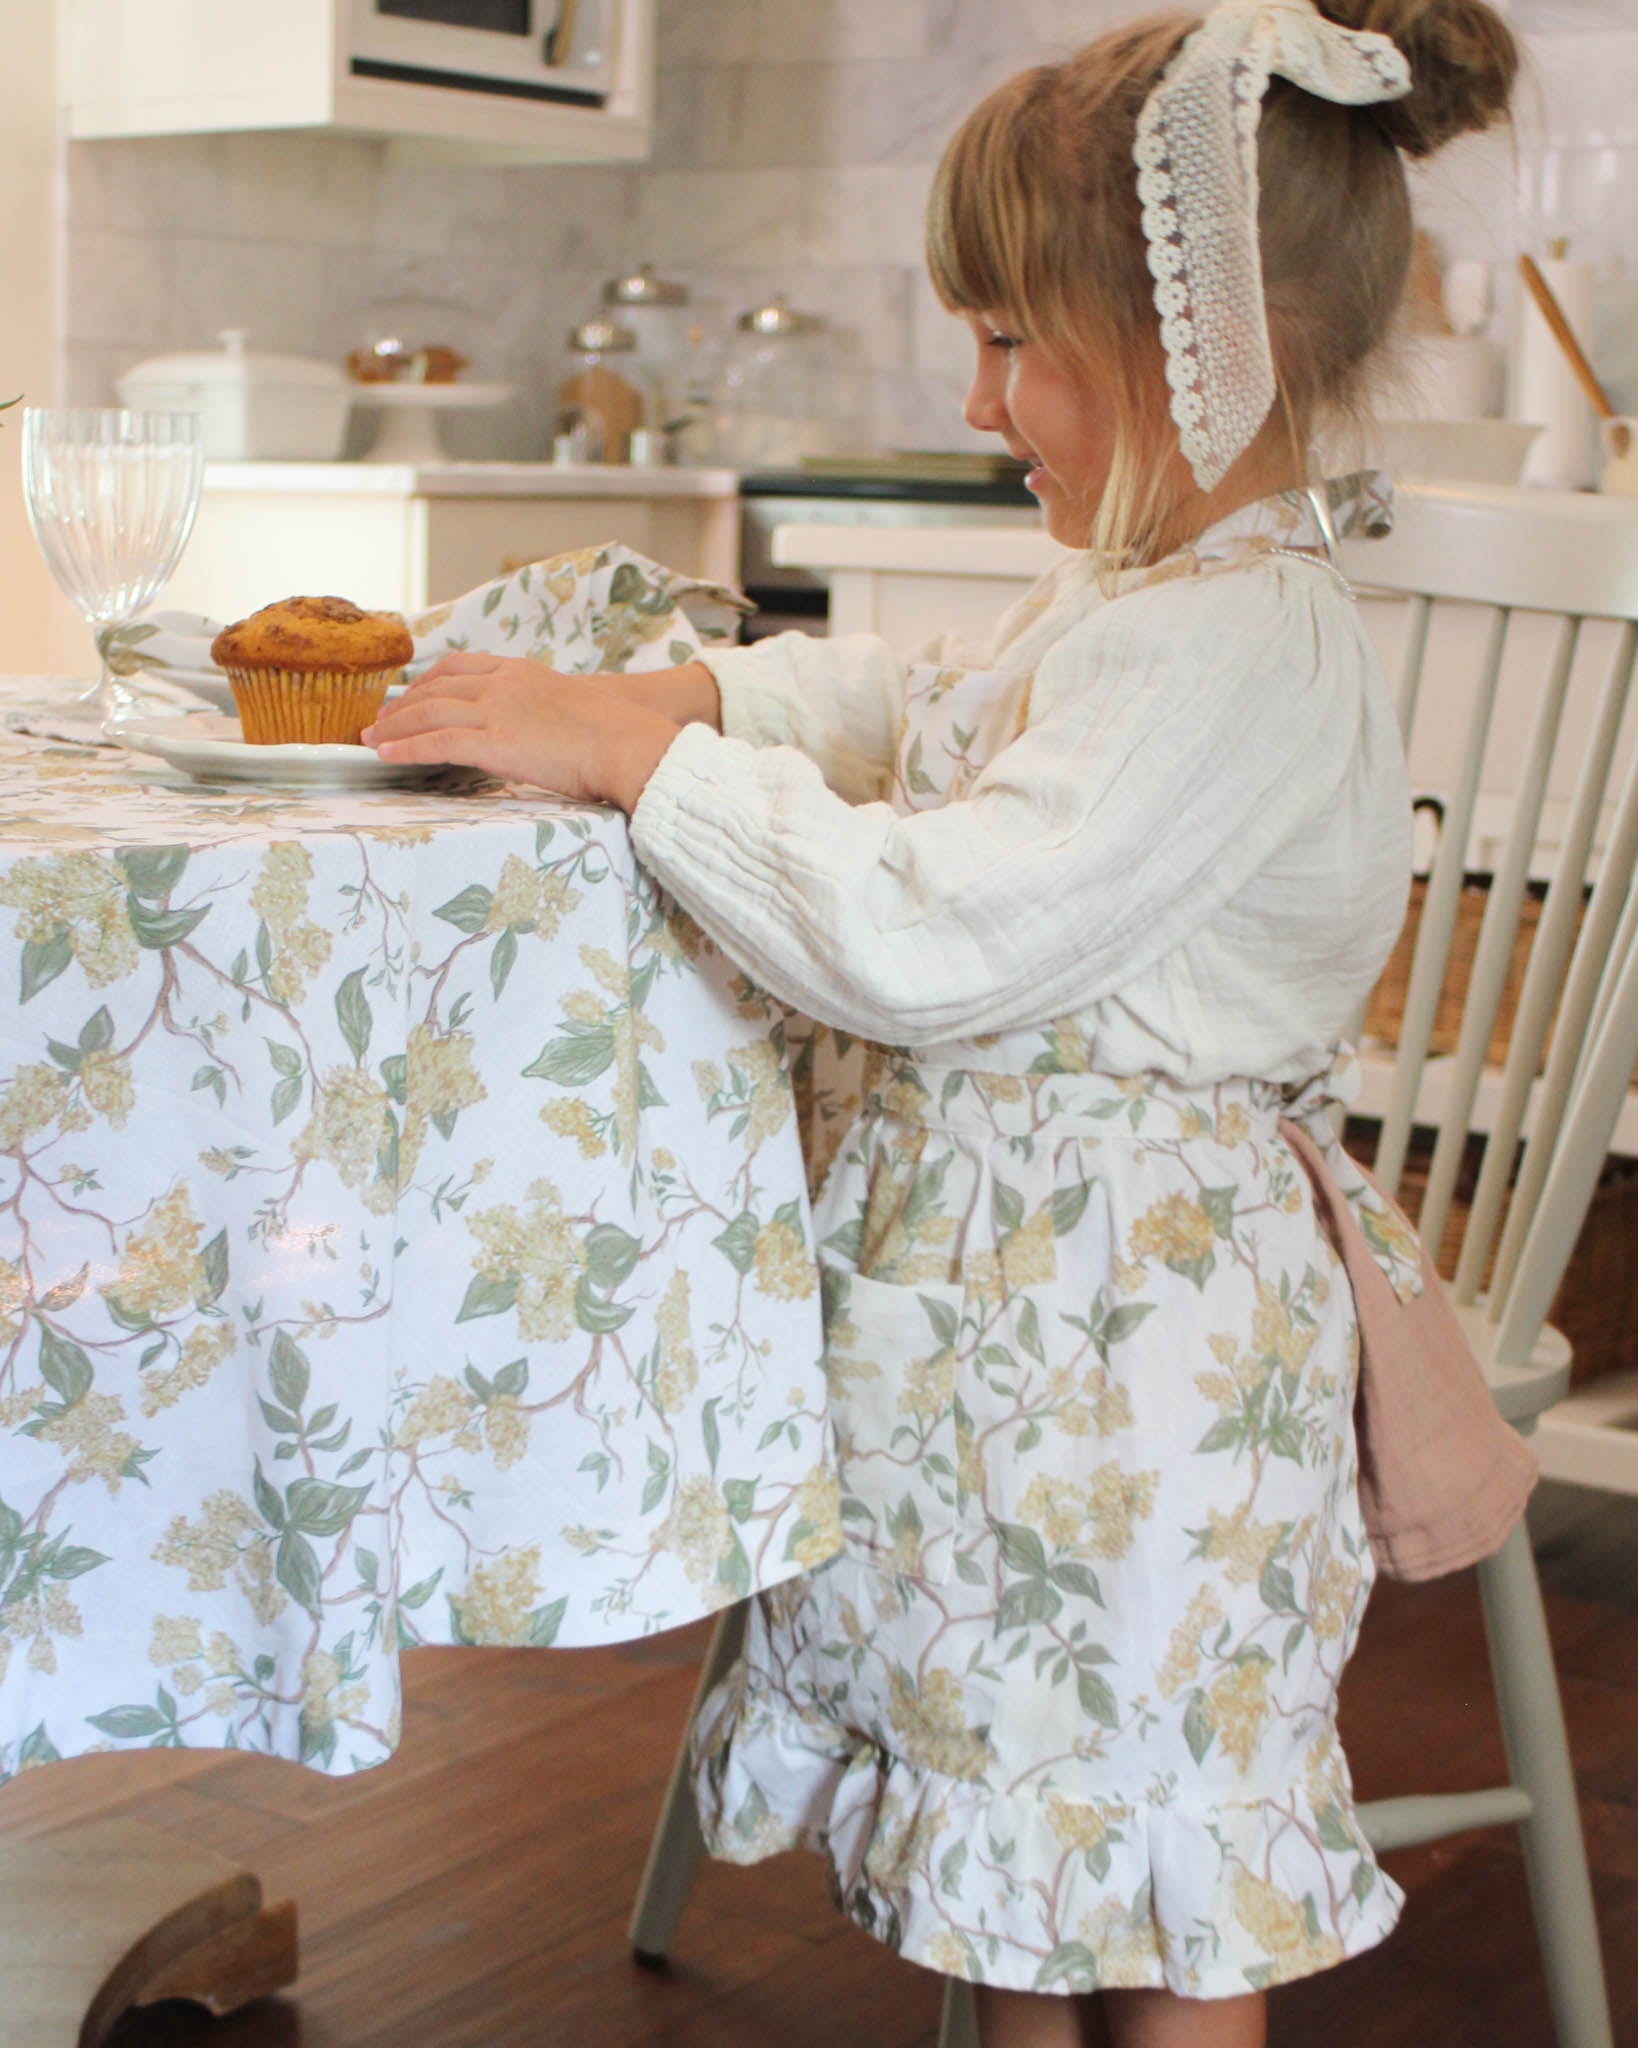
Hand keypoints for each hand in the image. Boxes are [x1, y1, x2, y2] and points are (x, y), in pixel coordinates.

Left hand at [363, 653, 681, 811]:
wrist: (630, 744)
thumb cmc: (617, 734)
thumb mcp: (575, 708)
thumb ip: (546, 710)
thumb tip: (541, 728)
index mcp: (522, 672)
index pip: (459, 667)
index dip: (428, 681)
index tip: (412, 694)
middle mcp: (503, 685)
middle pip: (435, 688)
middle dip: (403, 704)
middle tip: (380, 721)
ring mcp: (497, 712)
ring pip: (427, 712)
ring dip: (393, 727)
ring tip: (371, 740)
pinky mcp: (494, 744)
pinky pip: (436, 743)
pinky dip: (405, 748)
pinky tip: (386, 756)